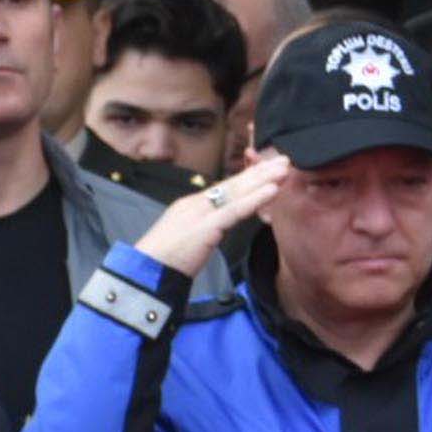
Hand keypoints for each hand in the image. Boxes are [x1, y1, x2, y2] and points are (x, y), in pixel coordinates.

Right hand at [134, 150, 290, 274]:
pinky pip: (235, 210)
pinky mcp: (206, 227)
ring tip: (285, 168)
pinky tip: (273, 190)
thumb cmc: (165, 261)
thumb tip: (219, 227)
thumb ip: (205, 229)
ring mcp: (200, 212)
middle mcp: (197, 203)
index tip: (269, 168)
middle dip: (260, 171)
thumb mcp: (188, 238)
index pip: (225, 188)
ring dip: (264, 179)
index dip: (249, 177)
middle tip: (285, 160)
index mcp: (192, 205)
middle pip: (234, 184)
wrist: (146, 272)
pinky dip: (256, 198)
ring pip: (238, 192)